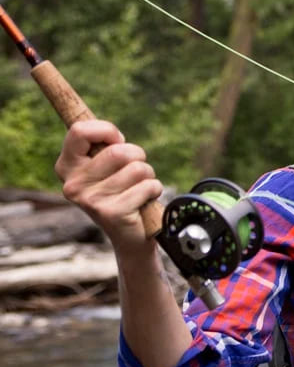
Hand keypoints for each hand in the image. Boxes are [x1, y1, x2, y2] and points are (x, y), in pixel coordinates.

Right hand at [55, 120, 163, 253]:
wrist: (129, 235)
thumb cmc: (121, 191)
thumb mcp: (106, 165)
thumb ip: (104, 145)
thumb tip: (114, 136)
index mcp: (67, 167)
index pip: (80, 130)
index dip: (107, 131)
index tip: (118, 141)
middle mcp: (72, 184)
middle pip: (119, 151)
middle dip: (138, 156)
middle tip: (133, 173)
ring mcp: (90, 200)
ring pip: (138, 168)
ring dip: (148, 175)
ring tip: (137, 188)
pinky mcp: (111, 213)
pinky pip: (148, 186)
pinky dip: (153, 190)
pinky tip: (142, 202)